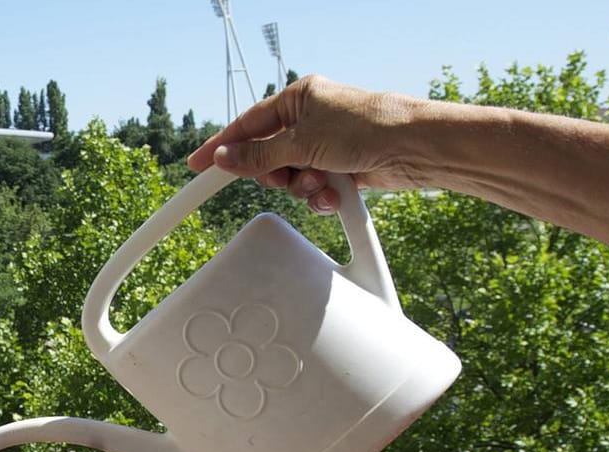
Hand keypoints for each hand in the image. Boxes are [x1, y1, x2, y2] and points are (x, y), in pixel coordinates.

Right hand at [187, 76, 429, 213]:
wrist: (413, 148)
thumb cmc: (365, 128)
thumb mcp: (301, 143)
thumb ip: (258, 156)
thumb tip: (223, 159)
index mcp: (298, 99)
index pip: (247, 125)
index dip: (221, 147)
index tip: (196, 166)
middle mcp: (310, 120)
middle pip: (268, 157)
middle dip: (276, 174)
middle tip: (285, 177)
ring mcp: (326, 145)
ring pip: (291, 176)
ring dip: (302, 187)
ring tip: (321, 182)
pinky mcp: (341, 167)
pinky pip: (313, 188)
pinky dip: (320, 195)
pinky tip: (333, 194)